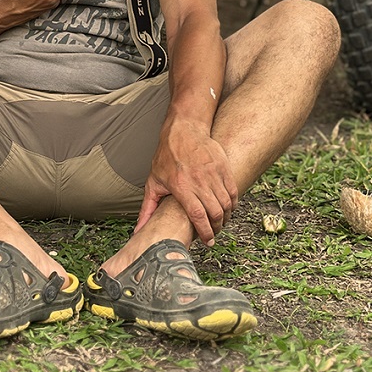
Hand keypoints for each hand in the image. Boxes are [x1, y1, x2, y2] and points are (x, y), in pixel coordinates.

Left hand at [136, 117, 237, 245]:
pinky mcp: (223, 166)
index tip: (207, 242)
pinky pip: (233, 190)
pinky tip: (228, 208)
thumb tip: (138, 229)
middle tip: (214, 233)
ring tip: (220, 222)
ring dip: (226, 217)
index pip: (197, 216)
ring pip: (226, 203)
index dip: (204, 232)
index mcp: (181, 186)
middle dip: (217, 228)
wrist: (183, 130)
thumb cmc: (166, 156)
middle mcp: (199, 181)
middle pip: (215, 212)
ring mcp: (213, 173)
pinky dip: (233, 203)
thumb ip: (147, 208)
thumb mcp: (153, 182)